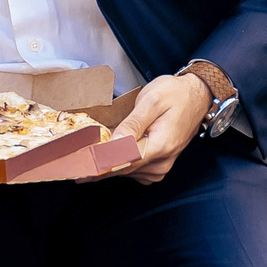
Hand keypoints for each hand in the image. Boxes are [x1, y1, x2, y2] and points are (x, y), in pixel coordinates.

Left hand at [83, 73, 212, 185]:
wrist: (197, 96)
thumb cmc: (175, 94)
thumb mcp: (151, 101)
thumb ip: (133, 124)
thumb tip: (114, 144)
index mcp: (161, 146)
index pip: (122, 162)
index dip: (97, 165)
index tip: (76, 167)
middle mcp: (162, 163)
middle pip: (121, 170)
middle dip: (95, 168)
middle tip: (69, 165)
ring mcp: (161, 167)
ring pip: (125, 172)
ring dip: (105, 166)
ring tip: (82, 158)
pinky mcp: (157, 167)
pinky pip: (132, 170)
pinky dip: (117, 165)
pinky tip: (104, 156)